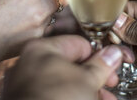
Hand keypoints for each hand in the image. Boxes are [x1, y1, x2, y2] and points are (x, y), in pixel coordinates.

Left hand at [2, 35, 132, 99]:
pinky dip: (70, 97)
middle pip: (70, 65)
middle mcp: (29, 63)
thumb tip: (111, 55)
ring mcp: (25, 85)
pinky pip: (53, 94)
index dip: (98, 56)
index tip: (111, 66)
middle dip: (93, 78)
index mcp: (42, 48)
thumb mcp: (88, 80)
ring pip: (63, 83)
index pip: (78, 43)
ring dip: (85, 90)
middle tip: (108, 85)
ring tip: (102, 99)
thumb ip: (101, 65)